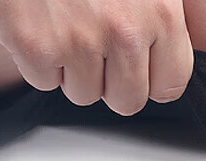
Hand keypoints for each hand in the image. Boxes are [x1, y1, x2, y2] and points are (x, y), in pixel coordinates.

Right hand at [0, 0, 192, 114]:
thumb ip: (161, 15)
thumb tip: (168, 61)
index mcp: (161, 13)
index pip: (170, 87)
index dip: (151, 79)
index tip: (139, 64)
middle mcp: (125, 31)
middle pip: (127, 101)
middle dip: (112, 81)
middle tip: (98, 45)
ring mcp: (79, 40)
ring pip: (85, 93)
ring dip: (74, 68)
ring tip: (67, 24)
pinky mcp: (36, 45)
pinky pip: (44, 80)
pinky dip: (39, 58)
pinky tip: (41, 23)